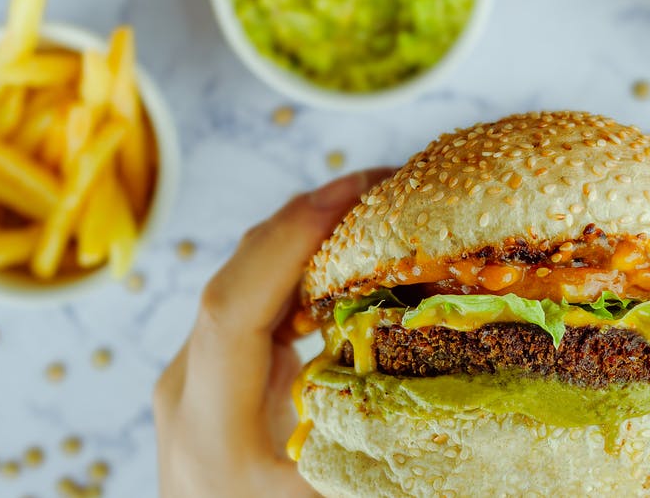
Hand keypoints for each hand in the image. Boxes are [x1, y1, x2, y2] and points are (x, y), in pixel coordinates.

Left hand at [153, 169, 392, 497]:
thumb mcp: (326, 494)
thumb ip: (375, 437)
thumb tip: (462, 375)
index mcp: (210, 427)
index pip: (231, 308)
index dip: (287, 241)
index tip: (354, 194)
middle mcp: (188, 390)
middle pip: (237, 278)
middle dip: (309, 218)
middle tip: (389, 183)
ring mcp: (196, 377)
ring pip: (245, 282)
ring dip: (307, 236)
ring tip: (379, 204)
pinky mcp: (214, 375)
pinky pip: (254, 304)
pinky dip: (300, 271)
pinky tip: (350, 257)